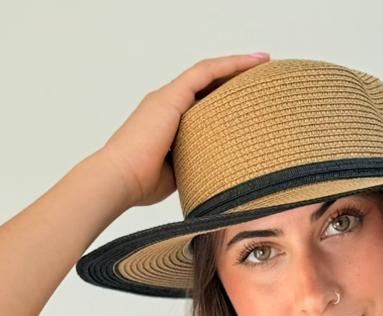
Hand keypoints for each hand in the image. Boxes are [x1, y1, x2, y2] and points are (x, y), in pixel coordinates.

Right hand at [97, 53, 270, 208]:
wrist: (119, 179)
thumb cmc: (141, 184)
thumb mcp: (177, 173)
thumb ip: (194, 166)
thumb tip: (218, 175)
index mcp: (167, 122)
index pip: (201, 103)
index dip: (224, 97)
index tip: (248, 99)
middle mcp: (167, 104)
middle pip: (206, 84)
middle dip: (235, 78)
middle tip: (262, 77)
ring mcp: (168, 98)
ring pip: (208, 73)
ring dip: (236, 66)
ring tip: (263, 63)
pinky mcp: (170, 97)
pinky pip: (204, 72)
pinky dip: (228, 65)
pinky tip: (250, 63)